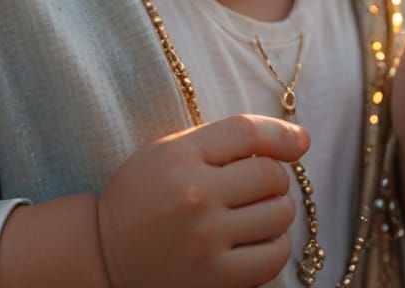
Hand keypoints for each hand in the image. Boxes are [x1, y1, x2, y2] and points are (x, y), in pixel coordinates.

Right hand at [96, 113, 309, 287]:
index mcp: (180, 155)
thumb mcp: (170, 151)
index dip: (281, 134)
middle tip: (258, 186)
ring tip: (256, 213)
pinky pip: (272, 257)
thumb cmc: (143, 195)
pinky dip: (275, 246)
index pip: (247, 132)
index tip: (300, 142)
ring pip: (278, 215)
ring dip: (277, 211)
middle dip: (274, 178)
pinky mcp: (214, 279)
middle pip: (269, 175)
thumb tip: (300, 141)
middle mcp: (195, 195)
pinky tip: (256, 240)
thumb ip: (223, 140)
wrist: (105, 253)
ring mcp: (206, 240)